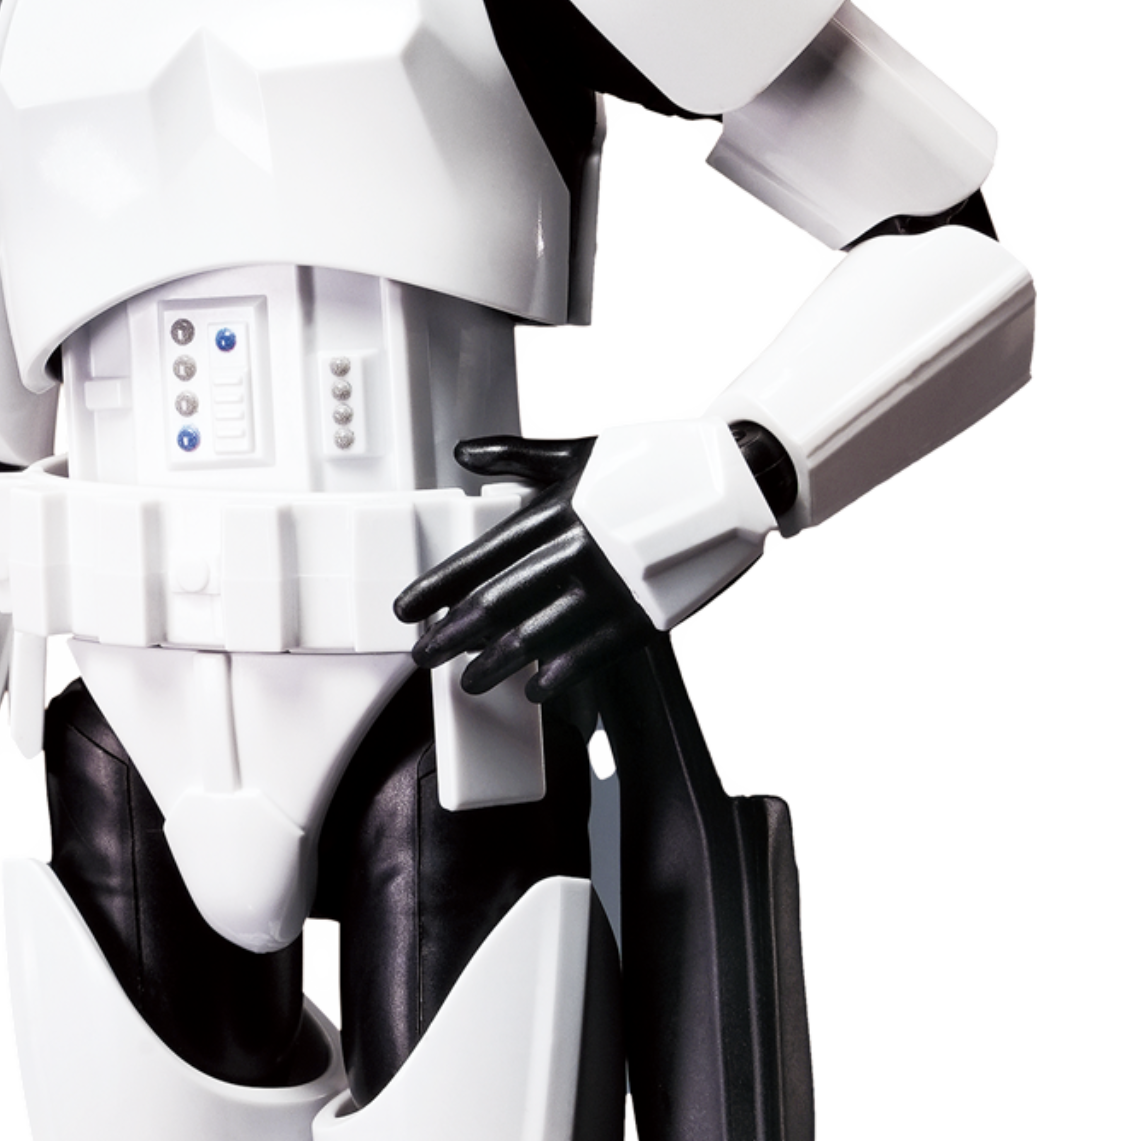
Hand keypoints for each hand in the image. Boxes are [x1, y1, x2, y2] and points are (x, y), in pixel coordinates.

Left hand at [393, 436, 657, 702]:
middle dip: (453, 634)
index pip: (479, 557)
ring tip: (471, 680)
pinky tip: (536, 689)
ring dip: (496, 663)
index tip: (408, 609)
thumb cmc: (652, 465)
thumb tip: (465, 451)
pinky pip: (591, 655)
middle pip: (498, 603)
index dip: (437, 587)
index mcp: (554, 511)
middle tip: (425, 655)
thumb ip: (517, 456)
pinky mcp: (644, 614)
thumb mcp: (578, 452)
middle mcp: (576, 550)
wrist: (731, 480)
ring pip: (537, 636)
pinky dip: (559, 675)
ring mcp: (610, 586)